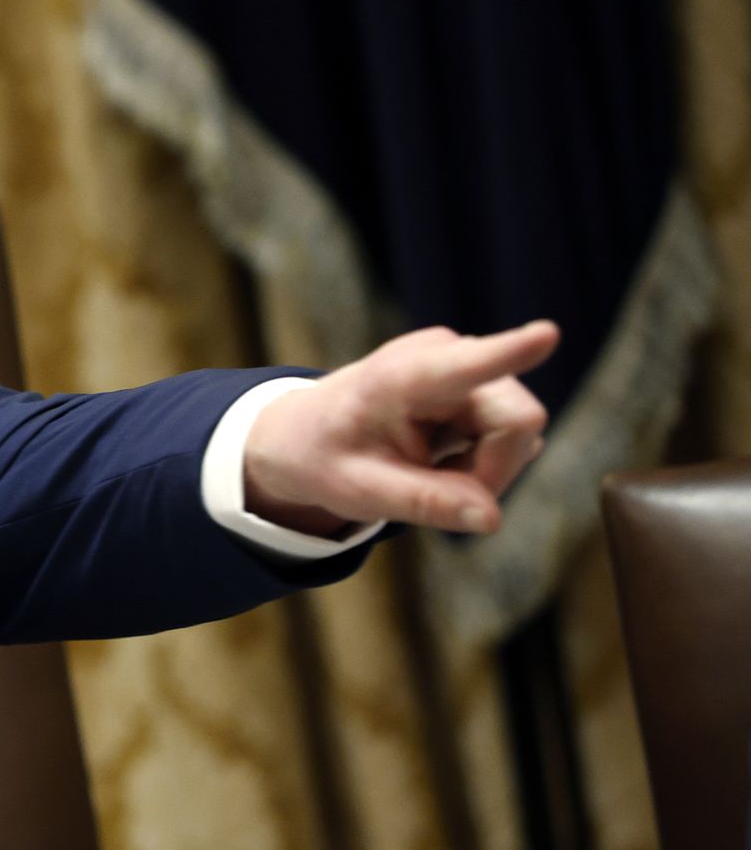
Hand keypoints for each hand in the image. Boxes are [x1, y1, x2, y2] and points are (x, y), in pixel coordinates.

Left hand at [242, 321, 560, 536]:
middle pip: (518, 420)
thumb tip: (490, 519)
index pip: (465, 365)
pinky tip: (440, 454)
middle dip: (493, 468)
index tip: (548, 334)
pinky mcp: (481, 379)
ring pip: (519, 431)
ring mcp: (466, 363)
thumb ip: (425, 504)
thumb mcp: (361, 492)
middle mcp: (443, 355)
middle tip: (437, 488)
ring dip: (483, 467)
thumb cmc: (327, 457)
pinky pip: (512, 432)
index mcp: (401, 377)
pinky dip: (482, 459)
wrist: (306, 433)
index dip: (510, 352)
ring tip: (425, 467)